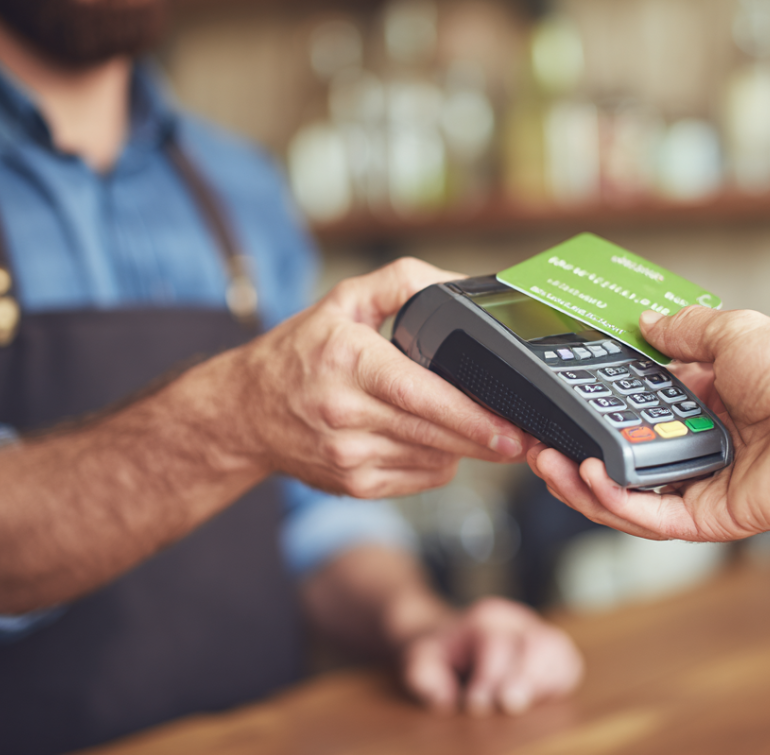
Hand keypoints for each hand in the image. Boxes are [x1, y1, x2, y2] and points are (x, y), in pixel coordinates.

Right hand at [215, 258, 527, 498]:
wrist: (245, 412)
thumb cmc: (300, 354)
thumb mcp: (343, 301)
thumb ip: (402, 283)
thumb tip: (459, 286)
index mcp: (348, 362)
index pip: (417, 394)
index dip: (468, 415)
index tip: (508, 426)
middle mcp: (345, 413)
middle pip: (434, 433)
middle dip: (485, 439)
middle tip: (524, 437)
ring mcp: (349, 455)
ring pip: (433, 459)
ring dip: (463, 448)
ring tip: (480, 431)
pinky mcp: (354, 485)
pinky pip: (419, 478)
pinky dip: (438, 462)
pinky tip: (434, 442)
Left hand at [400, 598, 583, 715]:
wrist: (448, 634)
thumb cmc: (436, 651)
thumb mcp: (418, 657)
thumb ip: (423, 674)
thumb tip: (444, 699)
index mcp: (484, 619)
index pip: (495, 644)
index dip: (488, 677)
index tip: (475, 705)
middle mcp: (515, 621)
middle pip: (533, 643)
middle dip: (523, 677)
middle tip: (509, 705)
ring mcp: (536, 632)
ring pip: (557, 648)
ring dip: (545, 680)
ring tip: (530, 705)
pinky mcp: (550, 649)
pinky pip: (568, 661)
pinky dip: (561, 680)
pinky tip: (544, 699)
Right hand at [527, 306, 769, 541]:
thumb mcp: (735, 331)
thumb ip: (686, 331)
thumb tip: (647, 322)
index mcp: (711, 397)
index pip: (640, 406)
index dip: (600, 406)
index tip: (562, 399)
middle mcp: (704, 442)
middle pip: (625, 456)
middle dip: (577, 452)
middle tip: (538, 442)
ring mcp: (705, 483)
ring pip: (629, 494)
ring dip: (583, 482)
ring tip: (547, 462)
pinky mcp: (711, 518)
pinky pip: (652, 517)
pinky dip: (616, 502)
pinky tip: (588, 477)